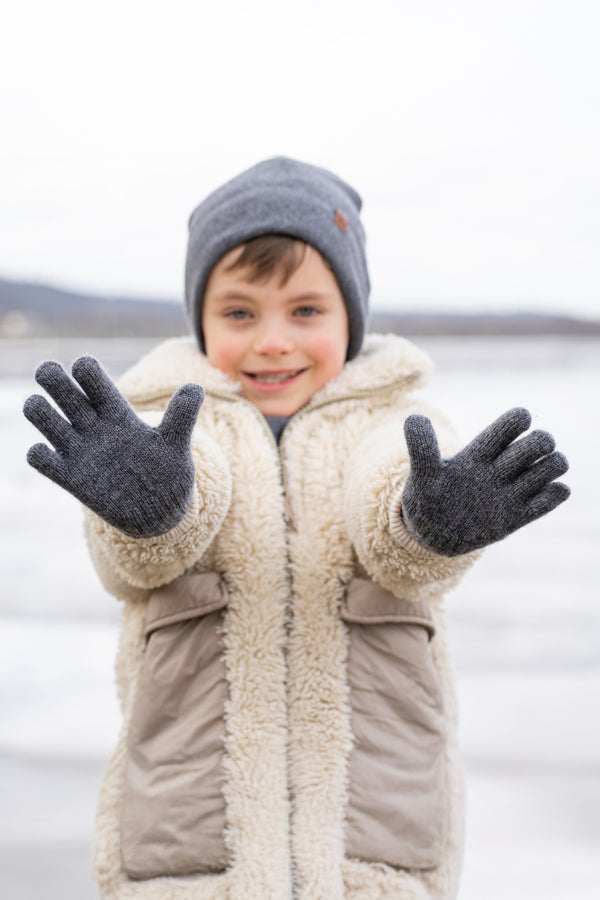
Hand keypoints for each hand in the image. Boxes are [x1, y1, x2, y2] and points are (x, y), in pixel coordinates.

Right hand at [24, 356, 203, 537]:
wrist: (158, 511)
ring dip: (38, 411)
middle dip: (52, 378)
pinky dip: (38, 453)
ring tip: (44, 413)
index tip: (84, 368)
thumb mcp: (175, 443)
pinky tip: (47, 454)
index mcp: (118, 414)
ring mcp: (80, 452)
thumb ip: (182, 416)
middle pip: (63, 391)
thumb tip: (195, 388)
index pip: (93, 380)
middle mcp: (94, 428)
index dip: (85, 371)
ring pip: (44, 418)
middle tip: (48, 372)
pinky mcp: (71, 478)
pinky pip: (40, 459)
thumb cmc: (167, 473)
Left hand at [401, 408, 569, 556]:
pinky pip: (552, 497)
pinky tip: (543, 496)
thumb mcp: (422, 475)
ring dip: (552, 466)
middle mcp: (501, 468)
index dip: (518, 420)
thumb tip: (415, 418)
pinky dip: (556, 494)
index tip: (518, 422)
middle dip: (540, 443)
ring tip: (531, 480)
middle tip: (518, 462)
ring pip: (552, 466)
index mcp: (480, 453)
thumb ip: (422, 448)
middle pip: (538, 442)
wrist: (433, 534)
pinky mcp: (519, 515)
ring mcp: (513, 491)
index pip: (509, 425)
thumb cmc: (426, 499)